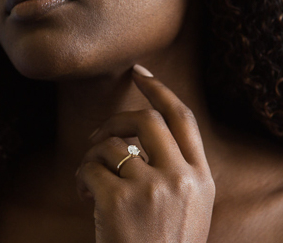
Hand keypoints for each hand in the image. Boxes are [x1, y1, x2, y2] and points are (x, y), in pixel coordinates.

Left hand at [76, 64, 214, 242]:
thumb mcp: (190, 209)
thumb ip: (178, 171)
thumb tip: (140, 138)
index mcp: (201, 178)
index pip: (182, 118)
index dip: (160, 90)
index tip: (139, 73)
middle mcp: (180, 178)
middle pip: (146, 119)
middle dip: (117, 118)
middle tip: (99, 133)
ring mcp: (150, 189)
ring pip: (111, 145)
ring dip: (93, 155)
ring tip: (89, 177)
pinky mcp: (117, 202)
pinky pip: (90, 167)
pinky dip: (81, 175)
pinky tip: (84, 194)